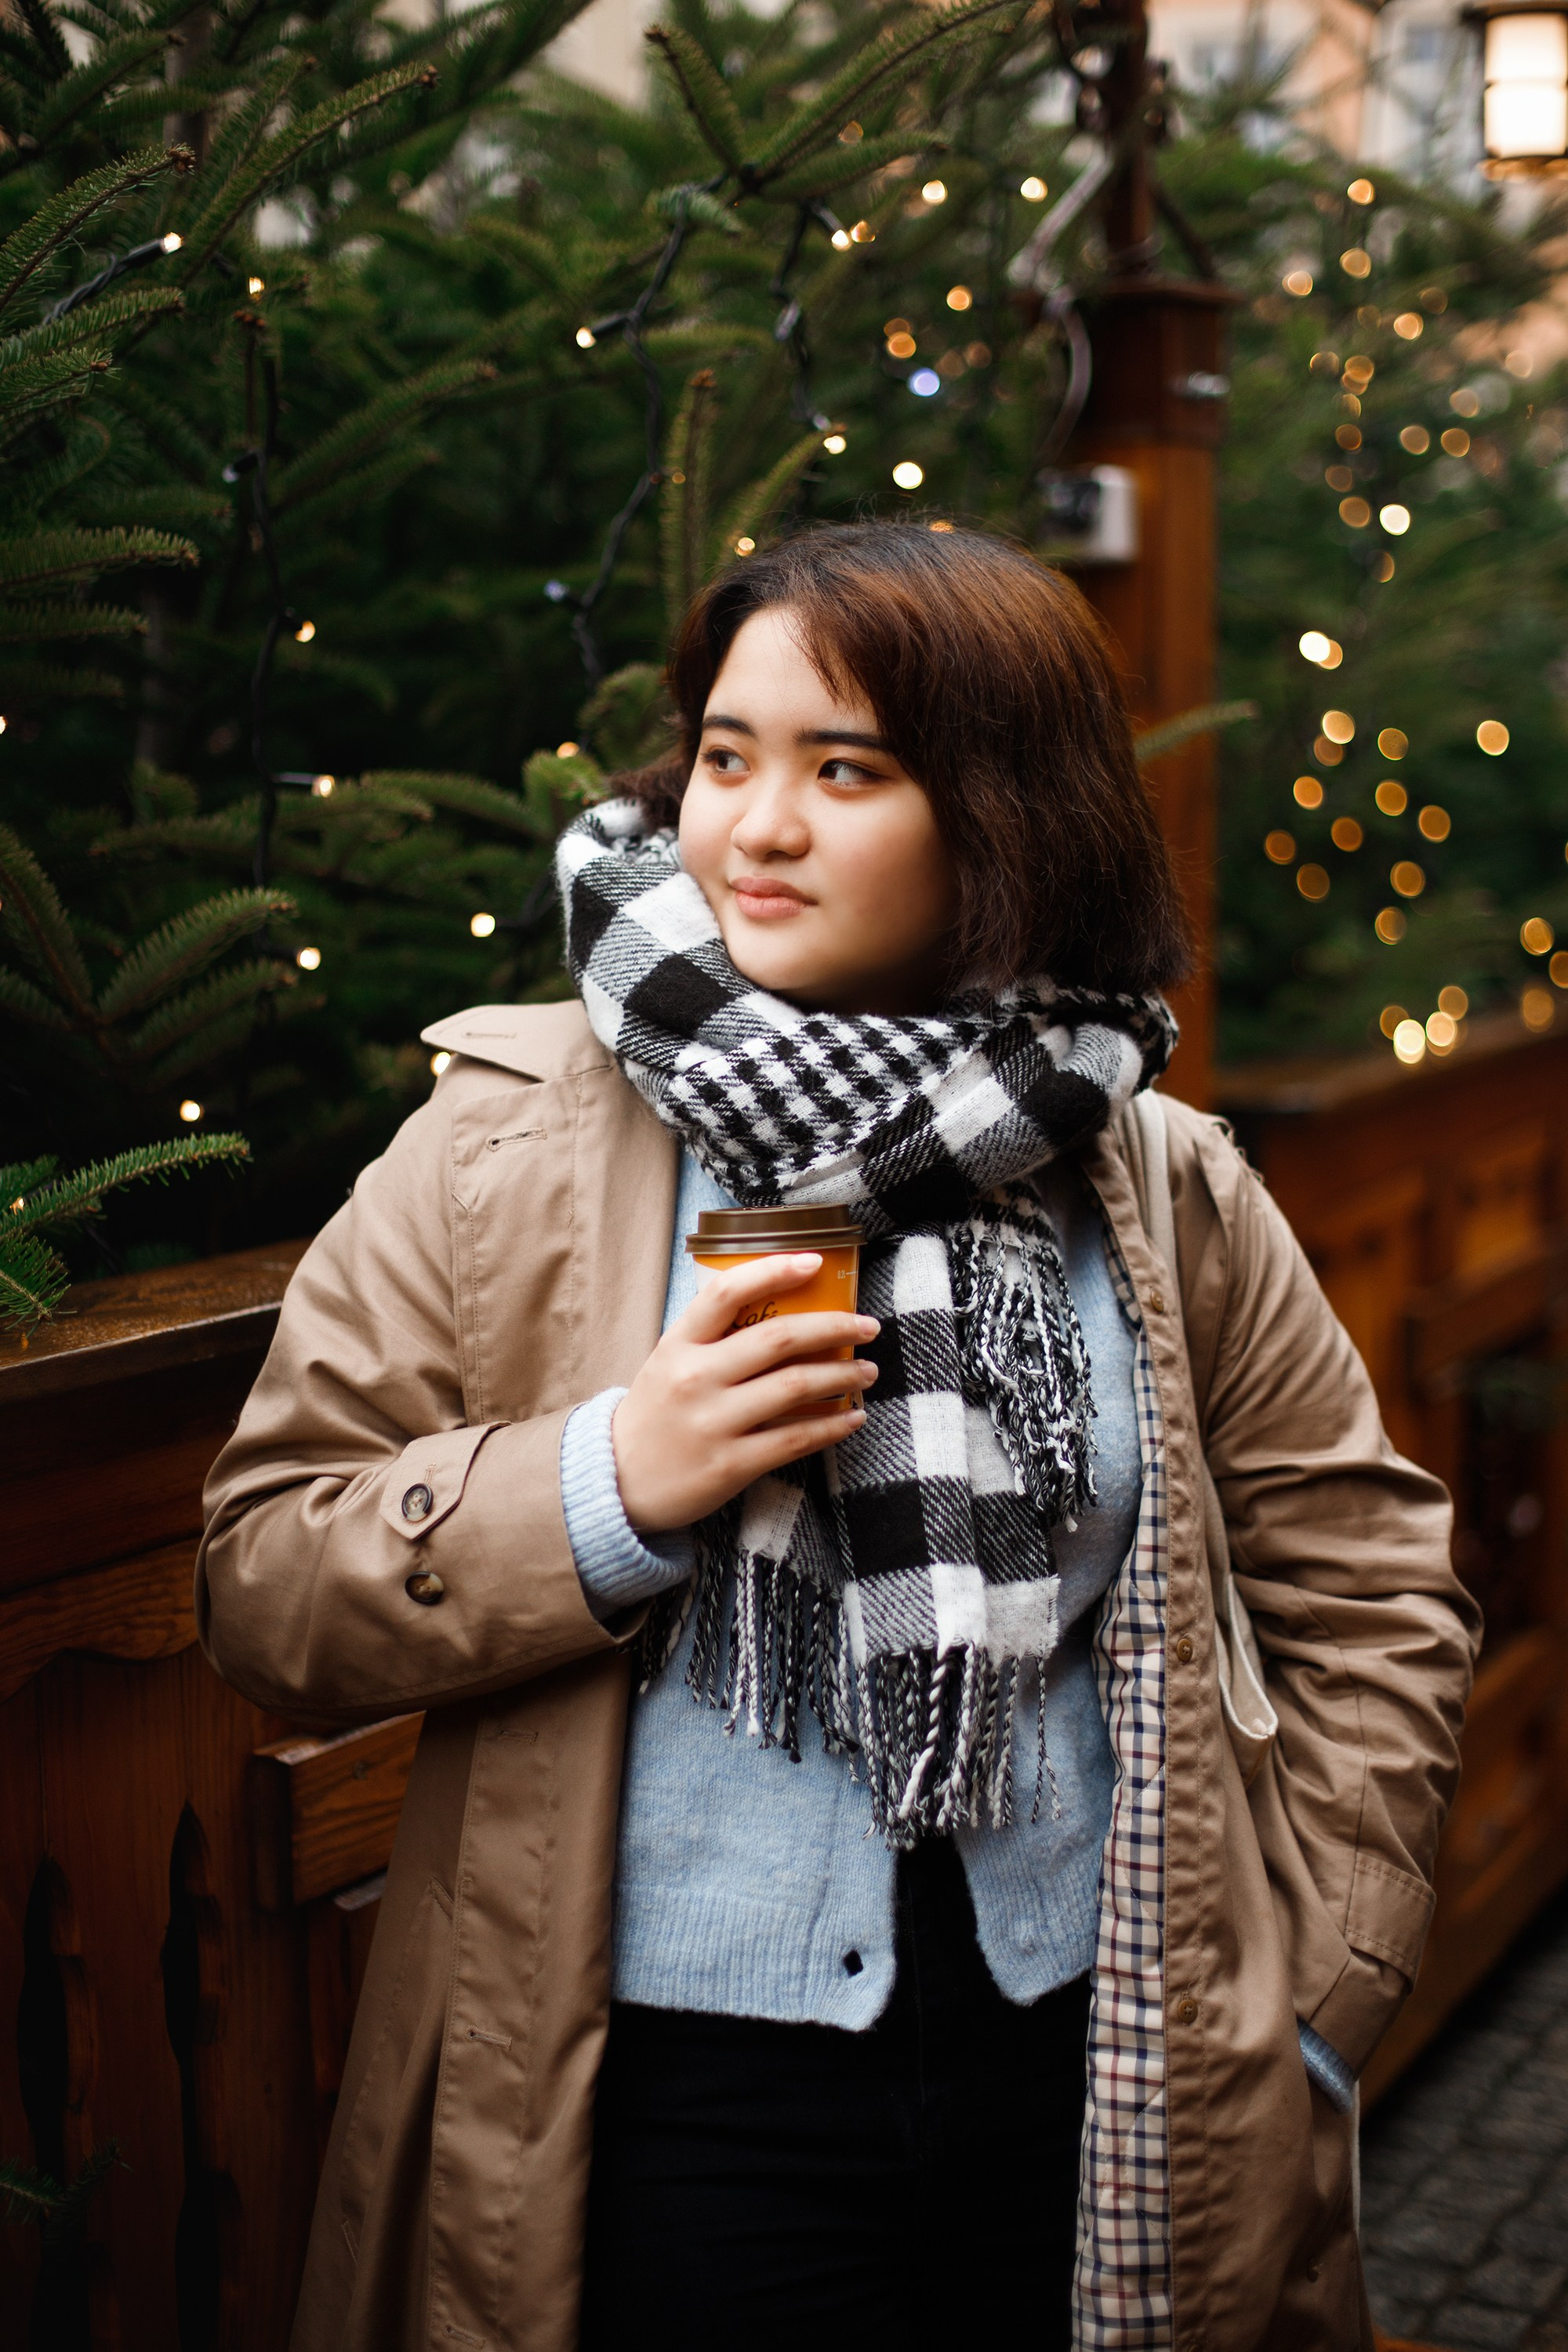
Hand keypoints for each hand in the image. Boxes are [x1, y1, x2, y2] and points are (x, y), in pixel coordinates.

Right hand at [612, 1253, 879, 1533]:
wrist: (619, 1482)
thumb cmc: (657, 1413)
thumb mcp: (670, 1362)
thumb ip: (714, 1336)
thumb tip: (784, 1307)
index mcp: (679, 1344)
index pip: (728, 1292)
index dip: (775, 1270)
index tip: (815, 1261)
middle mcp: (696, 1378)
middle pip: (779, 1338)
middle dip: (835, 1327)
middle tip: (867, 1326)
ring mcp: (714, 1423)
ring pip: (796, 1386)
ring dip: (844, 1375)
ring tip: (867, 1371)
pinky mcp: (731, 1465)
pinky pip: (796, 1438)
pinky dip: (833, 1425)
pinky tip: (853, 1417)